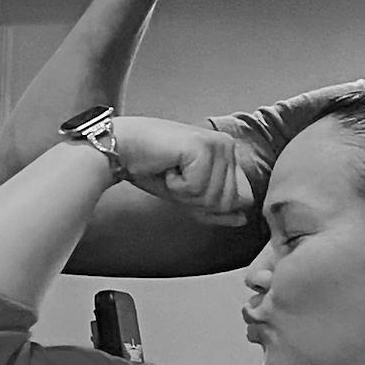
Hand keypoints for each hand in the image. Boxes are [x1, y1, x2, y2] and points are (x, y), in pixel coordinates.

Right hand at [111, 117, 255, 225]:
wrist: (122, 150)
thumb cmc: (153, 170)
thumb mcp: (189, 196)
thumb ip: (216, 210)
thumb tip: (243, 219)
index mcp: (229, 154)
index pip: (239, 200)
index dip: (207, 204)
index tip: (185, 183)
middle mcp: (228, 146)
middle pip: (226, 202)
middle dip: (195, 199)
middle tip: (175, 176)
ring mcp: (218, 144)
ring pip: (213, 197)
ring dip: (184, 192)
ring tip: (171, 170)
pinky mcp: (204, 147)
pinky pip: (197, 189)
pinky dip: (177, 185)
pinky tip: (167, 166)